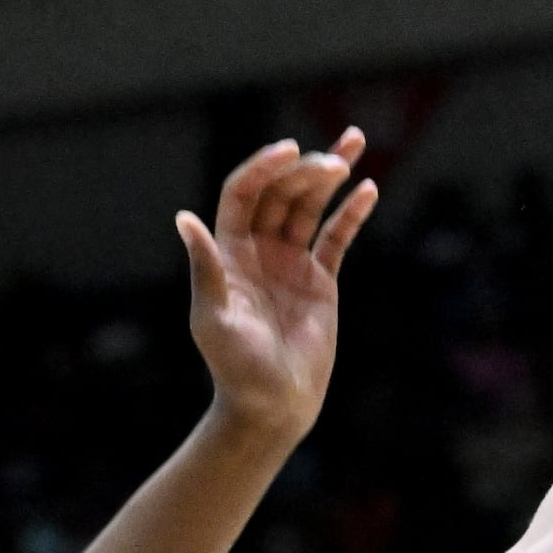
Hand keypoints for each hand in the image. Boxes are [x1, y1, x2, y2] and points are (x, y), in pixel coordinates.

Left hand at [179, 133, 378, 444]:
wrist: (271, 406)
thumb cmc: (234, 367)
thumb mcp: (213, 317)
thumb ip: (205, 267)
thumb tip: (184, 218)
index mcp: (229, 252)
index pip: (244, 194)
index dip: (264, 168)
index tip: (288, 149)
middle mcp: (259, 249)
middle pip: (281, 193)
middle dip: (305, 170)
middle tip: (333, 161)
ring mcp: (291, 261)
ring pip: (310, 206)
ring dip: (330, 176)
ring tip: (353, 147)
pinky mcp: (320, 279)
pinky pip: (337, 237)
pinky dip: (352, 212)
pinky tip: (368, 189)